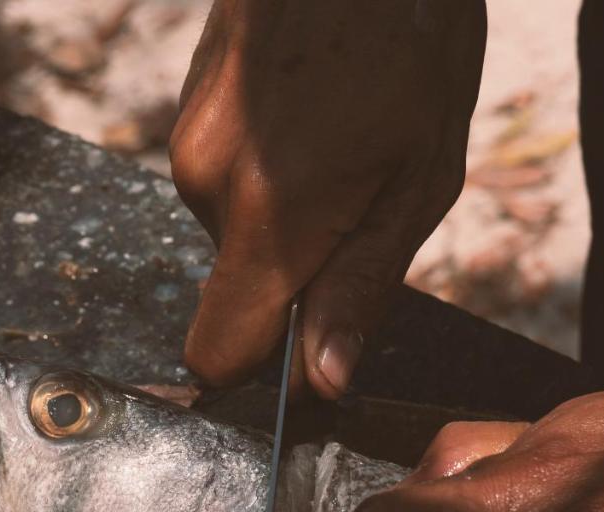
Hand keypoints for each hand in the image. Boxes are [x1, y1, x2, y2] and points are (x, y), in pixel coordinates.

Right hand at [170, 0, 484, 396]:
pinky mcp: (184, 108)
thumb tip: (322, 381)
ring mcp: (187, 141)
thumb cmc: (410, 37)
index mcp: (269, 217)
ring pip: (231, 225)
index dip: (262, 367)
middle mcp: (206, 186)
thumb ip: (360, 287)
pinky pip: (221, 174)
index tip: (312, 343)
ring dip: (283, 208)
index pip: (217, 352)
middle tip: (364, 190)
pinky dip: (265, 164)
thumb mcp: (419, 176)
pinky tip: (311, 106)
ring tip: (343, 131)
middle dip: (295, 265)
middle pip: (237, 284)